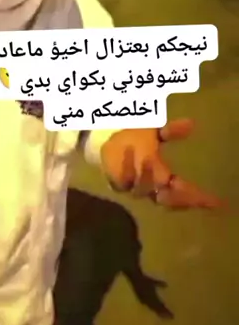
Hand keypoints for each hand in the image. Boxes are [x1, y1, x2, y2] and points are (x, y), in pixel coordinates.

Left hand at [101, 118, 223, 209]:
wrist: (107, 139)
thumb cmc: (135, 138)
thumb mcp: (155, 133)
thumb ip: (171, 131)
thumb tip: (190, 123)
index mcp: (165, 178)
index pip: (186, 193)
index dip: (200, 199)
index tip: (216, 201)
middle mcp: (151, 186)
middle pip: (168, 201)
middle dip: (176, 197)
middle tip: (180, 184)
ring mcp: (134, 186)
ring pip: (144, 190)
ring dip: (148, 176)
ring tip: (149, 160)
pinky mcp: (117, 182)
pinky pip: (124, 181)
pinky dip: (128, 167)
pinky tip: (129, 151)